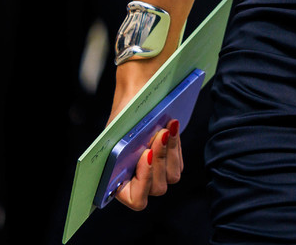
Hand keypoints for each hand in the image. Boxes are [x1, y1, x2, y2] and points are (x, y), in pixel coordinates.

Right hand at [108, 63, 184, 209]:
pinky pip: (179, 161)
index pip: (136, 198)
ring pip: (173, 176)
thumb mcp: (115, 129)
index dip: (144, 181)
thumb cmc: (122, 116)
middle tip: (158, 135)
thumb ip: (118, 143)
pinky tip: (171, 127)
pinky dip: (176, 144)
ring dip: (170, 151)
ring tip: (166, 128)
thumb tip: (137, 148)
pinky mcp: (170, 161)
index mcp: (118, 182)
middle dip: (160, 160)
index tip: (146, 154)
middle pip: (158, 187)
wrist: (136, 96)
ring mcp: (157, 173)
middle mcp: (138, 183)